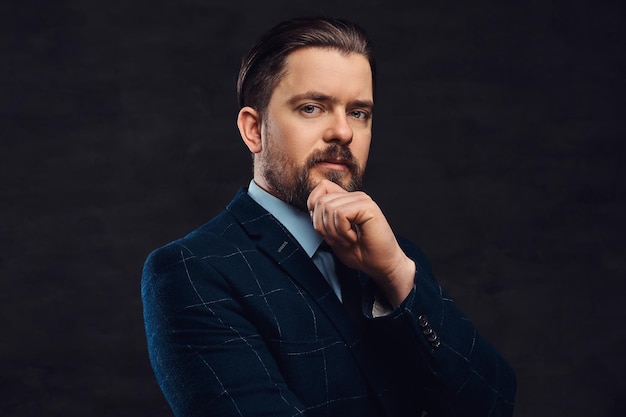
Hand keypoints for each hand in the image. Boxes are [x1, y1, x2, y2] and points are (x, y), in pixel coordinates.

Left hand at [307, 180, 414, 306]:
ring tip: (347, 240)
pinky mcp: (368, 207)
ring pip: (328, 207)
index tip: (324, 228)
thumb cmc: (361, 253)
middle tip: (337, 240)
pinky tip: (353, 238)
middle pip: (321, 201)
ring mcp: (362, 200)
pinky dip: (342, 232)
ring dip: (333, 231)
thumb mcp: (333, 235)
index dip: (314, 207)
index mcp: (347, 201)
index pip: (322, 188)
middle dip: (322, 226)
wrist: (381, 265)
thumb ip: (323, 219)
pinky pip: (341, 214)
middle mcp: (354, 197)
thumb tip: (312, 207)